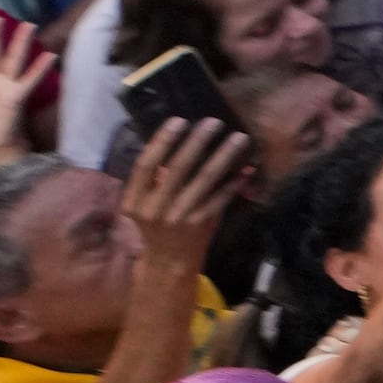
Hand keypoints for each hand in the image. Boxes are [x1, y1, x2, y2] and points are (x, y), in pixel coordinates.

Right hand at [121, 115, 249, 276]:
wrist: (167, 262)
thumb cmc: (158, 225)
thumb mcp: (146, 203)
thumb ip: (158, 178)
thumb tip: (182, 140)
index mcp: (134, 200)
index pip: (145, 165)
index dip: (162, 141)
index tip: (179, 120)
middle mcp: (154, 209)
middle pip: (178, 168)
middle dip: (197, 141)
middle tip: (214, 122)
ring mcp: (178, 217)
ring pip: (205, 180)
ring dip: (224, 156)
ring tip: (239, 137)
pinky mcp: (201, 224)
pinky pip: (222, 197)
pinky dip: (236, 182)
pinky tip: (248, 168)